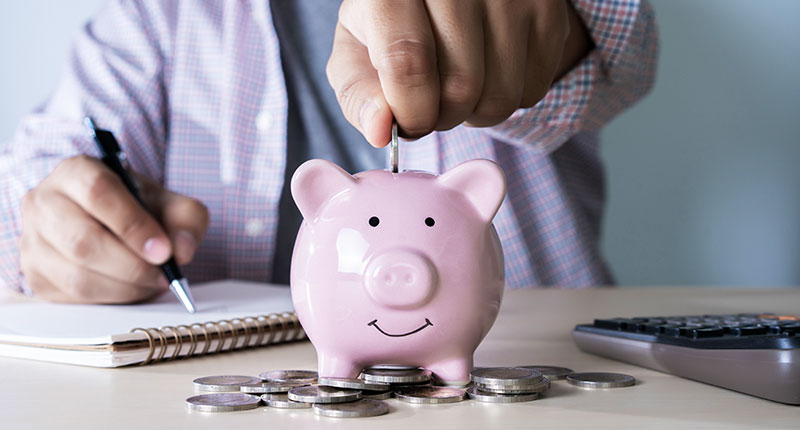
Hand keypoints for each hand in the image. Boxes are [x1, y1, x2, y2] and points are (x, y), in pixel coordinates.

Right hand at [19, 155, 209, 303]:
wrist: (108, 221)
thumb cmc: (136, 208)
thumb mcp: (168, 202)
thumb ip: (186, 219)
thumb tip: (183, 250)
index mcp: (75, 171)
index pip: (98, 193)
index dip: (134, 226)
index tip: (164, 251)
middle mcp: (44, 202)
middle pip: (82, 242)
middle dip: (132, 266)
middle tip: (164, 274)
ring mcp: (33, 241)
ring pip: (77, 276)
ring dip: (125, 287)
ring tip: (153, 281)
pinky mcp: (35, 276)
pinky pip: (73, 299)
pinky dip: (111, 300)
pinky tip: (131, 288)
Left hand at [328, 0, 590, 146]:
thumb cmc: (395, 21)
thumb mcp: (358, 48)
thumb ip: (360, 93)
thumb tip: (382, 131)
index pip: (408, 62)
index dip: (411, 112)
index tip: (410, 123)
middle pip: (461, 86)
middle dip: (444, 117)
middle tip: (433, 102)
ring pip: (501, 96)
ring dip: (477, 114)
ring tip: (461, 86)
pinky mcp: (547, 7)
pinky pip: (533, 89)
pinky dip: (509, 98)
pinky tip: (490, 71)